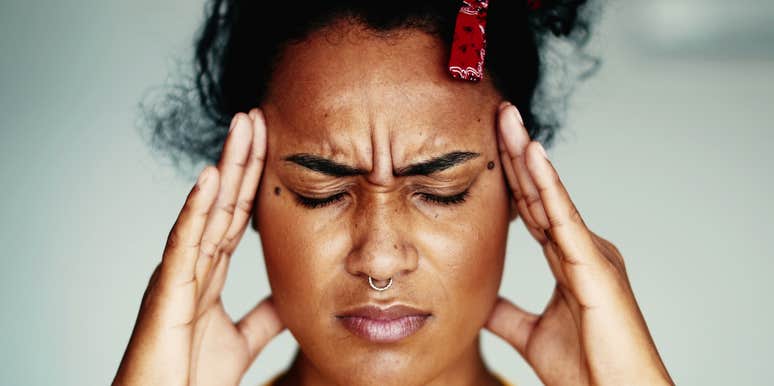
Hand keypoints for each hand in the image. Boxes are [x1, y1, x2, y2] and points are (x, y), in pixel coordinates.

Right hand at [113, 109, 283, 385]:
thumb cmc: (191, 376)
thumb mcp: (242, 340)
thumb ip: (264, 315)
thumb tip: (292, 296)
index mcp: (209, 273)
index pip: (237, 215)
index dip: (253, 179)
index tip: (270, 142)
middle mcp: (193, 264)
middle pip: (223, 202)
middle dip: (241, 158)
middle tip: (257, 116)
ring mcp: (178, 273)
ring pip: (205, 211)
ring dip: (225, 167)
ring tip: (241, 127)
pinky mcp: (166, 291)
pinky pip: (183, 244)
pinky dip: (196, 210)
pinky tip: (210, 177)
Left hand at [485, 102, 672, 385]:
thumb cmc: (586, 369)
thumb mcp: (530, 334)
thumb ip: (506, 313)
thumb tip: (478, 300)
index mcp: (568, 260)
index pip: (531, 210)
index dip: (511, 178)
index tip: (491, 146)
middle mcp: (581, 249)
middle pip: (539, 194)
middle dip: (518, 153)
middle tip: (499, 114)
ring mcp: (591, 253)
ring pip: (550, 196)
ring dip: (528, 155)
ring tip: (508, 119)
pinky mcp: (595, 265)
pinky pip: (564, 218)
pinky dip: (548, 185)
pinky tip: (532, 153)